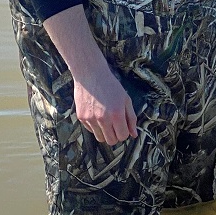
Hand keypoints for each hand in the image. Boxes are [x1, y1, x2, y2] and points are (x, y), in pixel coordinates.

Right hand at [42, 4, 137, 145]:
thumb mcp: (126, 99)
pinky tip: (96, 113)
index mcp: (117, 114)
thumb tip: (134, 134)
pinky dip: (95, 126)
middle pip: (111, 141)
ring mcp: (90, 119)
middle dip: (115, 135)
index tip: (124, 127)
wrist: (90, 74)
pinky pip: (90, 130)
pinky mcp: (81, 117)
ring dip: (105, 133)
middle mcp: (103, 119)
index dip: (125, 133)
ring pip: (100, 138)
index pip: (123, 136)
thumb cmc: (110, 85)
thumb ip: (131, 118)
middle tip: (115, 125)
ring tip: (106, 120)